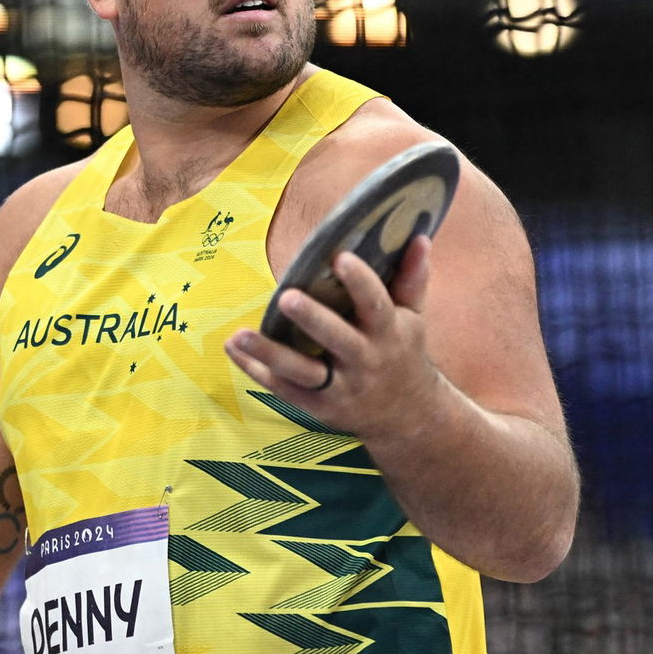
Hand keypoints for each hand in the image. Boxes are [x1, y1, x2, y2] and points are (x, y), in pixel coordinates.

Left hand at [226, 235, 440, 438]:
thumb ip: (411, 278)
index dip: (360, 282)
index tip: (340, 257)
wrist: (406, 416)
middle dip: (312, 319)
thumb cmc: (402, 352)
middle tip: (287, 297)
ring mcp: (340, 387)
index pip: (376, 305)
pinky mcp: (318, 406)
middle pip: (337, 340)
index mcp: (388, 334)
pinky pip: (283, 388)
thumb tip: (419, 236)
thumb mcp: (412, 317)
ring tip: (238, 336)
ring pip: (301, 371)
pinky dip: (256, 369)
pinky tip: (232, 349)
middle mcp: (364, 361)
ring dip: (268, 353)